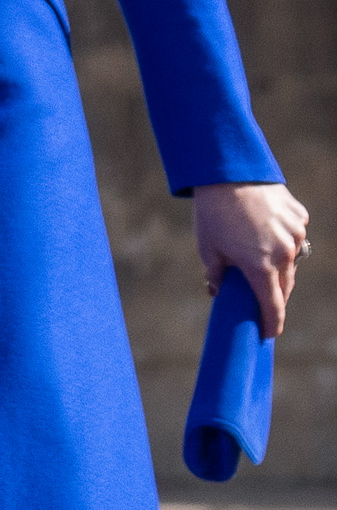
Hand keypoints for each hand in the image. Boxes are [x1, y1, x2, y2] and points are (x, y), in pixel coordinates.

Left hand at [196, 180, 306, 340]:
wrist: (230, 176)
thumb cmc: (213, 216)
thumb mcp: (208, 250)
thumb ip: (216, 275)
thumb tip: (217, 291)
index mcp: (261, 267)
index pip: (272, 304)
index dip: (272, 322)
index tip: (270, 334)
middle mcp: (284, 253)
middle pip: (284, 284)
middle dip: (275, 296)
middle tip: (263, 303)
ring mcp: (296, 234)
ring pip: (292, 261)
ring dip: (279, 267)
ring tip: (261, 263)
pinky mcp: (300, 217)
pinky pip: (294, 237)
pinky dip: (283, 242)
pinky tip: (266, 235)